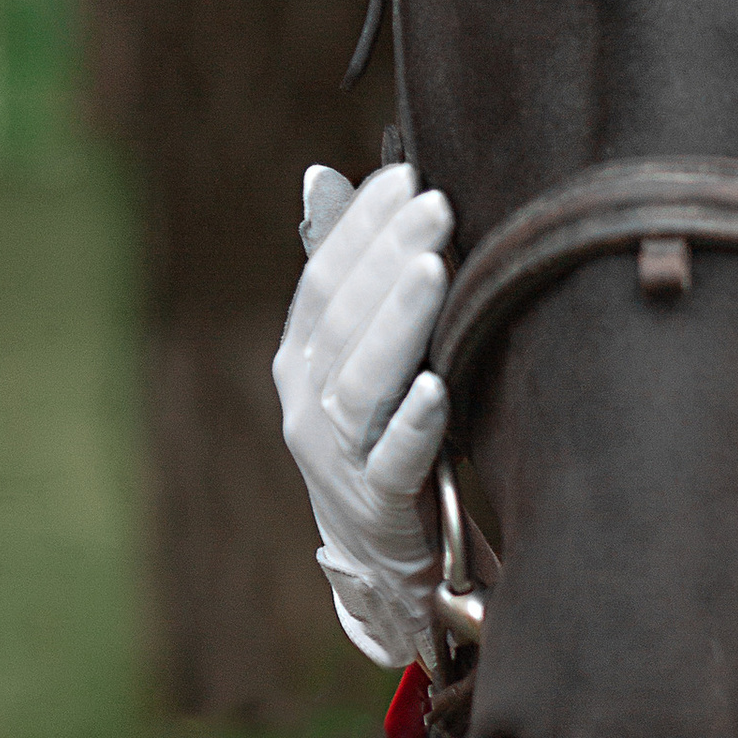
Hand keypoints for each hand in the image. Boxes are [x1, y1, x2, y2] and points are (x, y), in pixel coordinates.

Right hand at [273, 162, 453, 667]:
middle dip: (389, 256)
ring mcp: (334, 459)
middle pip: (342, 320)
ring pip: (360, 383)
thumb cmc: (386, 441)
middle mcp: (305, 404)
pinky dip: (414, 424)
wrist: (386, 564)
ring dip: (399, 321)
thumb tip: (325, 178)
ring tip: (434, 268)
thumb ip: (353, 282)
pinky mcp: (377, 508)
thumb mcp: (364, 362)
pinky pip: (393, 462)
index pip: (324, 280)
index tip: (406, 174)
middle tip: (437, 203)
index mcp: (300, 360)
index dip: (360, 226)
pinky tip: (437, 387)